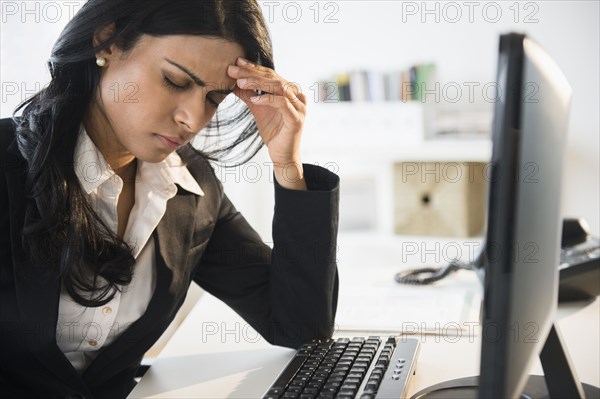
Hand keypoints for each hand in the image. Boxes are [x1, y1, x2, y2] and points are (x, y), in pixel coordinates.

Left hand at [228, 57, 306, 189]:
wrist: (283, 156)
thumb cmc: (273, 132)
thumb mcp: (258, 109)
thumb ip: (249, 94)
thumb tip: (233, 81)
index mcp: (290, 91)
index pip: (270, 74)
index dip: (253, 68)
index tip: (236, 63)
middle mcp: (297, 96)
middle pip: (274, 78)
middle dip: (252, 73)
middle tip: (233, 70)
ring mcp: (299, 107)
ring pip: (278, 87)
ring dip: (257, 83)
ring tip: (240, 83)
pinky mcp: (297, 119)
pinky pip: (282, 103)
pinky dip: (267, 99)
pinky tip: (253, 98)